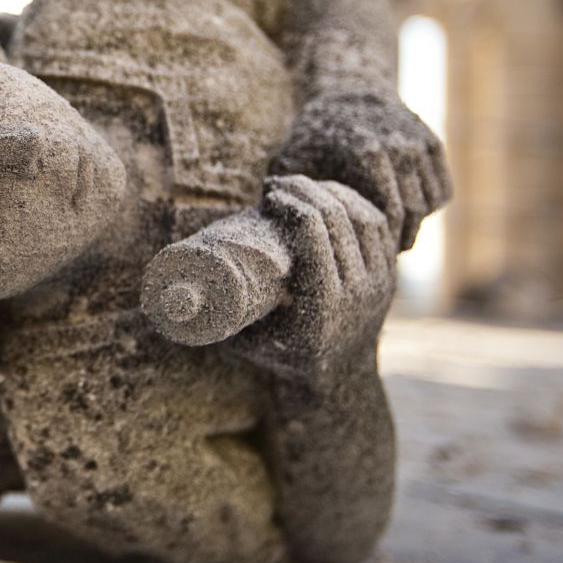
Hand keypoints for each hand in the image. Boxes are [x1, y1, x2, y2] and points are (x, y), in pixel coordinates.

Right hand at [228, 175, 393, 374]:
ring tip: (301, 185)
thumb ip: (216, 318)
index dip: (294, 208)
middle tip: (279, 184)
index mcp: (323, 312)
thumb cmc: (280, 356)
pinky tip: (331, 192)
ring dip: (332, 192)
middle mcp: (358, 297)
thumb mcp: (246, 343)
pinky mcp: (390, 275)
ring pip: (363, 219)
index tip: (269, 196)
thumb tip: (172, 292)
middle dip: (308, 192)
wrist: (340, 378)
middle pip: (340, 223)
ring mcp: (380, 286)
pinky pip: (381, 226)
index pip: (315, 242)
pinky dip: (356, 201)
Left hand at [270, 91, 451, 250]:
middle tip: (385, 256)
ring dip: (415, 224)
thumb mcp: (289, 160)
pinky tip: (406, 214)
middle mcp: (397, 146)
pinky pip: (441, 189)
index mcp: (364, 154)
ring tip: (394, 238)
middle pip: (411, 211)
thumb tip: (275, 229)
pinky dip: (429, 206)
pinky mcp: (432, 143)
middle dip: (399, 237)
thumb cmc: (311, 137)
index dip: (378, 240)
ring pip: (429, 202)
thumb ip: (282, 193)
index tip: (366, 254)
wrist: (346, 92)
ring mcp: (418, 142)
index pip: (385, 213)